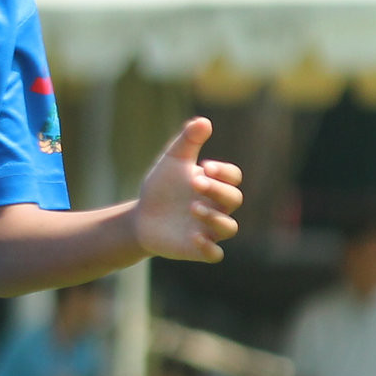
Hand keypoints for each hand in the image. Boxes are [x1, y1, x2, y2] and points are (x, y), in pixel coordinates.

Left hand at [132, 118, 242, 262]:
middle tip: (195, 183)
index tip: (205, 166)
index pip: (233, 177)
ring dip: (214, 218)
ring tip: (193, 208)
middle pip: (234, 199)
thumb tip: (203, 121)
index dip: (224, 172)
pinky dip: (209, 247)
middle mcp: (218, 208)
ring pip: (229, 228)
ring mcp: (210, 229)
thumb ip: (188, 141)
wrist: (142, 216)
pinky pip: (214, 254)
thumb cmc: (163, 187)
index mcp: (215, 184)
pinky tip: (195, 237)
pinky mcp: (198, 249)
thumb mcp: (173, 161)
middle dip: (217, 190)